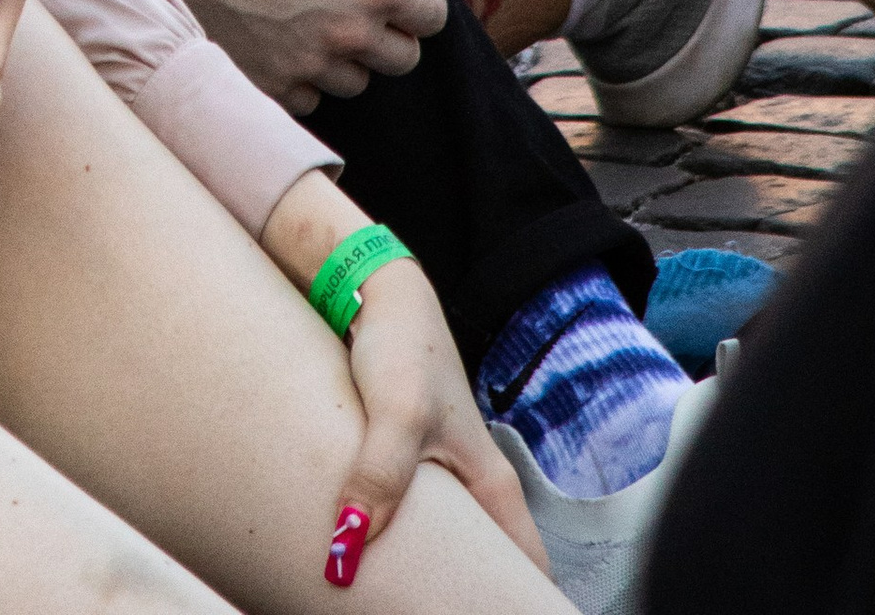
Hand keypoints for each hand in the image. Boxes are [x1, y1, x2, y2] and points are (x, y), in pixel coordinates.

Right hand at [179, 0, 455, 108]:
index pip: (434, 15)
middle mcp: (352, 36)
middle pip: (403, 58)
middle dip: (390, 31)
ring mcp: (312, 66)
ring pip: (356, 80)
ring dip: (347, 55)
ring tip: (312, 14)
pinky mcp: (274, 85)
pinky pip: (310, 94)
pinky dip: (305, 73)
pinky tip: (281, 36)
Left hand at [336, 256, 545, 577]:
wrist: (373, 292)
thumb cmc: (402, 347)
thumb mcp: (395, 417)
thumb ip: (378, 480)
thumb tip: (348, 550)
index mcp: (493, 487)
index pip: (526, 570)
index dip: (518, 603)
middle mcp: (475, 486)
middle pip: (485, 564)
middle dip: (466, 595)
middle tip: (423, 613)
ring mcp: (443, 474)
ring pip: (446, 543)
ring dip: (425, 570)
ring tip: (389, 598)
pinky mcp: (407, 460)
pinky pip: (410, 517)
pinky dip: (395, 541)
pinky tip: (362, 552)